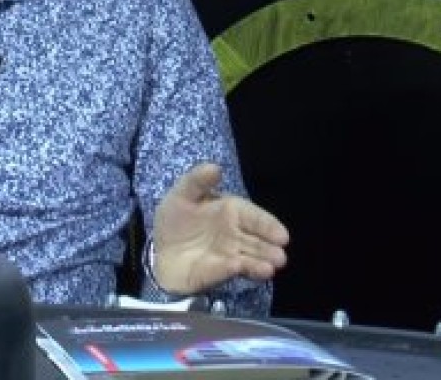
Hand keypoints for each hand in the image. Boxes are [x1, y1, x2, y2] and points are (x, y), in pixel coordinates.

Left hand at [152, 163, 288, 294]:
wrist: (157, 249)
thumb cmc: (175, 219)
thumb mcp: (181, 195)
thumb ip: (196, 181)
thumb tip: (215, 168)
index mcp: (231, 212)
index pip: (255, 217)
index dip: (268, 226)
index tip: (282, 236)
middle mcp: (235, 235)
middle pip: (257, 242)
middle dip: (269, 249)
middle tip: (280, 257)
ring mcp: (228, 255)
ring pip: (249, 259)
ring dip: (260, 262)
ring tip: (271, 267)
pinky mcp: (217, 272)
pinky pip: (227, 270)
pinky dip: (236, 269)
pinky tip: (243, 268)